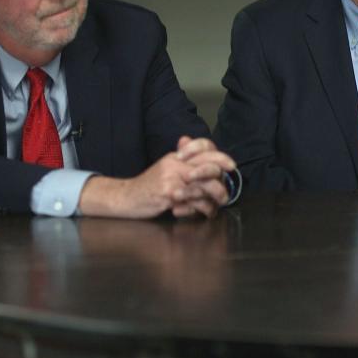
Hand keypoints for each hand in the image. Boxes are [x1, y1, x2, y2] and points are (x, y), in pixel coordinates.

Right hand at [76, 137, 235, 218]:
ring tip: (217, 206)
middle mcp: (175, 164)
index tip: (231, 166)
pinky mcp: (168, 194)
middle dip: (222, 181)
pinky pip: (193, 201)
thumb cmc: (148, 186)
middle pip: (208, 166)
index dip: (220, 156)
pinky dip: (202, 209)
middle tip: (226, 193)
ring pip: (203, 185)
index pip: (202, 148)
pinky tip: (203, 213)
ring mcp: (172, 179)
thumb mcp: (165, 168)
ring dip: (215, 198)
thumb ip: (182, 160)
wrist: (126, 197)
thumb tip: (192, 145)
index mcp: (176, 157)